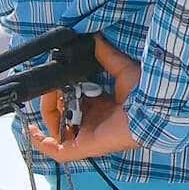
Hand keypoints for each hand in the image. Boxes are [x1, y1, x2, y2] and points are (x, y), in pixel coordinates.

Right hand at [28, 35, 141, 162]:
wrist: (155, 110)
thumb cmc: (146, 92)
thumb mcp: (122, 68)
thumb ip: (106, 55)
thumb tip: (94, 38)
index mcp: (104, 105)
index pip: (76, 101)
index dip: (63, 90)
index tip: (58, 78)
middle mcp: (94, 122)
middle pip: (64, 114)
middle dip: (53, 99)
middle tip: (53, 87)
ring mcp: (88, 136)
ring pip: (57, 130)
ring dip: (48, 114)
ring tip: (49, 99)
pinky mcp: (83, 147)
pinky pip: (58, 151)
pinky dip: (42, 142)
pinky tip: (33, 129)